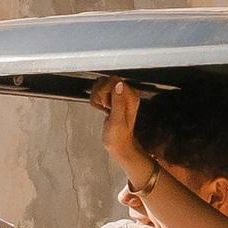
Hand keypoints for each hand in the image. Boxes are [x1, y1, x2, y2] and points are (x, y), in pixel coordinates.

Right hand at [93, 78, 157, 192]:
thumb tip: (118, 84)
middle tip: (105, 107)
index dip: (105, 91)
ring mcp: (118, 97)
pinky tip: (102, 110)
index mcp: (130, 97)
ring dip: (97, 97)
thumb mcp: (117, 120)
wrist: (119, 146)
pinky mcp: (112, 100)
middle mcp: (126, 94)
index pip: (114, 80)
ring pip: (100, 85)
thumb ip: (118, 101)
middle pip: (105, 81)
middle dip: (100, 94)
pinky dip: (96, 101)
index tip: (106, 104)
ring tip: (103, 109)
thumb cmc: (119, 137)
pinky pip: (99, 93)